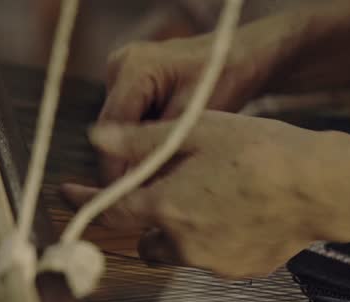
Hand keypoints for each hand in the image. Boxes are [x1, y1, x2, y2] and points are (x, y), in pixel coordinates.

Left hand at [64, 112, 334, 278]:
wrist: (320, 186)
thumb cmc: (261, 152)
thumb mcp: (197, 132)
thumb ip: (142, 140)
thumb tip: (96, 137)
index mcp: (167, 208)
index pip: (110, 212)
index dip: (85, 201)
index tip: (69, 193)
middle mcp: (184, 245)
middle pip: (147, 240)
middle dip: (150, 222)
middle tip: (171, 190)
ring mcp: (215, 264)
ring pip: (182, 251)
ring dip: (183, 232)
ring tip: (216, 198)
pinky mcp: (243, 272)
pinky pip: (215, 257)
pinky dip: (217, 239)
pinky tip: (242, 213)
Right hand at [97, 20, 298, 182]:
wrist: (239, 55)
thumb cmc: (225, 78)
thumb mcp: (195, 117)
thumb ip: (163, 146)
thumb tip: (138, 186)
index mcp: (134, 68)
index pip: (112, 127)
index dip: (117, 164)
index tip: (127, 198)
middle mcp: (119, 67)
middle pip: (111, 128)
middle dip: (125, 161)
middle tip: (142, 198)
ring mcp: (120, 73)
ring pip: (117, 128)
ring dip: (133, 152)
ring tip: (153, 183)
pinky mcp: (127, 83)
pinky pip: (128, 120)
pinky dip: (141, 141)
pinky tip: (158, 160)